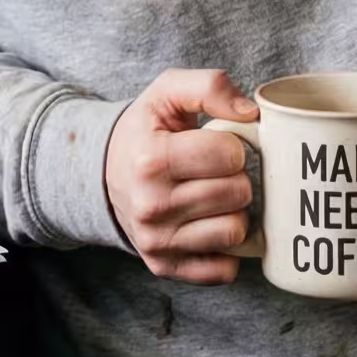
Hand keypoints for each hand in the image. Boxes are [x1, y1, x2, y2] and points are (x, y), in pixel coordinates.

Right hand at [104, 69, 257, 282]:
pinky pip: (225, 270)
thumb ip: (210, 86)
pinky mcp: (164, 267)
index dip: (232, 144)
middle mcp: (150, 206)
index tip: (215, 144)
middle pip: (238, 192)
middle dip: (235, 176)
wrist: (106, 172)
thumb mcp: (168, 91)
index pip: (230, 154)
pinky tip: (210, 224)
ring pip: (236, 231)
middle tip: (214, 170)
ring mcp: (156, 242)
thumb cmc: (146, 131)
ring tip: (213, 195)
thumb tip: (250, 115)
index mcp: (151, 159)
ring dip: (234, 211)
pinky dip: (226, 249)